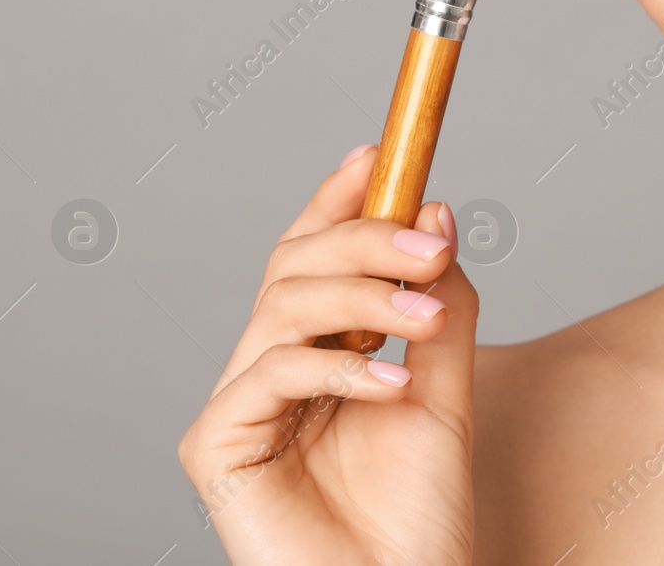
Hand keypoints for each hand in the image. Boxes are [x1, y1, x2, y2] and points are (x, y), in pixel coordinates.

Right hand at [179, 145, 478, 564]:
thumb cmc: (418, 513)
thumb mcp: (446, 388)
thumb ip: (440, 305)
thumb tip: (434, 211)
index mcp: (319, 350)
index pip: (315, 253)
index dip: (339, 196)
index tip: (380, 151)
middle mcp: (272, 368)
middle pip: (295, 265)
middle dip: (364, 238)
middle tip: (432, 243)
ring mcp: (241, 405)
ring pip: (282, 306)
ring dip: (362, 295)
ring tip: (424, 314)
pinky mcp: (217, 446)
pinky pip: (270, 373)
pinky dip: (337, 367)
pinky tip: (393, 382)